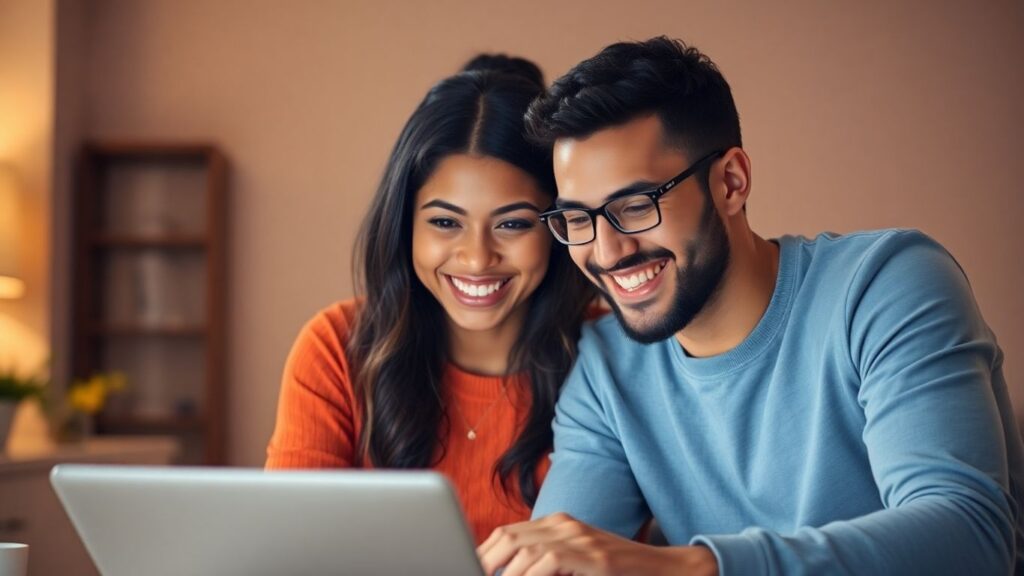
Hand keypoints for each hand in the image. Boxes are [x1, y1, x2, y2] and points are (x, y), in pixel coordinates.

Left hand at [476, 512, 718, 575]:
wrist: (666, 570)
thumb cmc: (618, 574)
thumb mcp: (576, 565)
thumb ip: (546, 565)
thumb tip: (510, 573)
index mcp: (557, 524)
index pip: (507, 533)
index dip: (482, 552)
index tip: (469, 568)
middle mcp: (565, 524)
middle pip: (509, 537)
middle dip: (485, 560)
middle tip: (470, 575)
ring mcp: (580, 537)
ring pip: (526, 549)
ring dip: (505, 573)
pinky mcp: (594, 556)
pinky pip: (551, 562)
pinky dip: (531, 575)